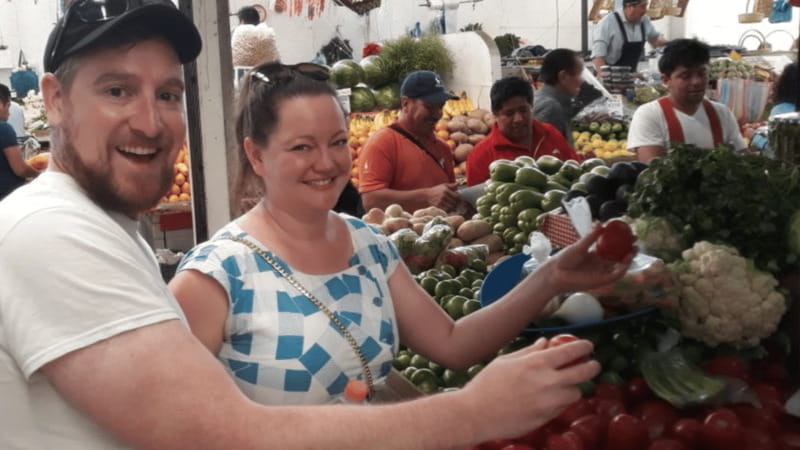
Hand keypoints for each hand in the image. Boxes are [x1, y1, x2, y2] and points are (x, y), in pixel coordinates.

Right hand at [425, 183, 459, 211]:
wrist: (427, 195)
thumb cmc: (437, 190)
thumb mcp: (444, 185)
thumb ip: (452, 185)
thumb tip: (458, 184)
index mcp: (446, 190)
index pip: (456, 196)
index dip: (459, 199)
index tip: (459, 200)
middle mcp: (443, 196)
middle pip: (454, 202)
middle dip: (456, 203)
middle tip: (457, 204)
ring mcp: (440, 201)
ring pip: (451, 207)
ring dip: (452, 207)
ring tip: (452, 206)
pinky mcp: (438, 206)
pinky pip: (446, 209)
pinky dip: (448, 210)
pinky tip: (448, 208)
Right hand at [459, 338, 599, 440]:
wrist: (475, 415)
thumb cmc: (486, 384)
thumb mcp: (506, 361)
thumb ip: (529, 352)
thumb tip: (546, 343)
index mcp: (536, 363)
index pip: (571, 351)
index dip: (584, 347)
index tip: (588, 346)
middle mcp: (548, 382)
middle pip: (584, 372)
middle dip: (592, 366)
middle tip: (592, 364)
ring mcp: (549, 403)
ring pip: (576, 392)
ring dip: (574, 386)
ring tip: (566, 383)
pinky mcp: (546, 418)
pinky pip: (563, 407)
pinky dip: (562, 400)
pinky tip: (550, 397)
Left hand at [535, 224, 633, 294]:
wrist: (556, 274)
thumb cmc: (564, 260)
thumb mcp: (579, 246)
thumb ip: (591, 237)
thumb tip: (600, 222)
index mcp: (595, 255)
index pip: (612, 247)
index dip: (622, 241)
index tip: (628, 232)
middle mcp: (601, 264)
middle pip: (619, 257)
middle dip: (629, 249)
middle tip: (635, 240)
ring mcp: (602, 272)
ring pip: (620, 266)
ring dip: (629, 258)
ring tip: (634, 248)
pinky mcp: (602, 281)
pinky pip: (616, 274)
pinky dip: (623, 267)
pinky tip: (627, 259)